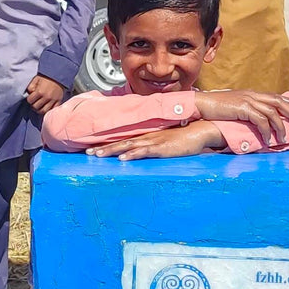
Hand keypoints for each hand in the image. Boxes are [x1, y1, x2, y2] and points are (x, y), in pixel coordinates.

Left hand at [25, 75, 65, 114]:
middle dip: (33, 105)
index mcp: (40, 91)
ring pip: (44, 111)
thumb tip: (29, 93)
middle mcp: (46, 97)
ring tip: (39, 107)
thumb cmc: (46, 77)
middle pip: (36, 107)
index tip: (31, 98)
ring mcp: (53, 100)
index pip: (30, 101)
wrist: (59, 75)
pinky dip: (48, 110)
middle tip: (34, 103)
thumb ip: (31, 86)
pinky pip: (52, 109)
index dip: (29, 99)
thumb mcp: (36, 79)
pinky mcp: (59, 101)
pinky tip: (46, 107)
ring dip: (40, 110)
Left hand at [86, 120, 223, 160]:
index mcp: (145, 137)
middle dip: (103, 148)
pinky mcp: (162, 147)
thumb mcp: (164, 142)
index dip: (106, 145)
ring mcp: (153, 142)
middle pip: (120, 143)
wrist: (200, 130)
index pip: (122, 141)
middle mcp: (146, 137)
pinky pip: (145, 151)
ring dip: (112, 151)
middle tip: (87, 153)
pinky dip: (133, 154)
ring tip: (98, 155)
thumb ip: (152, 147)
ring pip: (128, 146)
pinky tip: (123, 159)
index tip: (92, 150)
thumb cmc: (183, 138)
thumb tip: (140, 153)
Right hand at [194, 89, 288, 145]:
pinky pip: (260, 121)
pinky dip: (266, 131)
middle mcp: (252, 94)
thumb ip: (245, 108)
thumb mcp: (233, 105)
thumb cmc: (214, 107)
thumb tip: (253, 118)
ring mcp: (248, 100)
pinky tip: (267, 140)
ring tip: (283, 139)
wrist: (201, 103)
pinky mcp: (243, 108)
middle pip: (278, 102)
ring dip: (280, 127)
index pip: (275, 96)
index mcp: (251, 93)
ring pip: (272, 113)